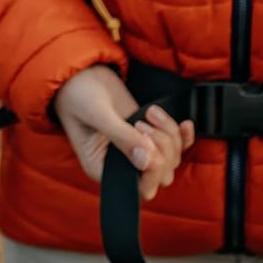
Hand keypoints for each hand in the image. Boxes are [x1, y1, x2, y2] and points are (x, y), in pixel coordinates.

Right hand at [53, 66, 194, 200]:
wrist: (79, 75)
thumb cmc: (77, 95)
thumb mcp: (97, 114)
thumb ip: (121, 137)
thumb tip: (146, 160)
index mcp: (104, 169)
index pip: (140, 188)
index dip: (152, 170)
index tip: (144, 141)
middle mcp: (122, 165)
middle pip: (161, 174)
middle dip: (161, 147)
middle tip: (141, 123)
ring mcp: (137, 150)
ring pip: (171, 158)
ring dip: (170, 135)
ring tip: (149, 113)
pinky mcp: (148, 135)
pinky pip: (176, 145)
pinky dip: (184, 136)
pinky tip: (185, 123)